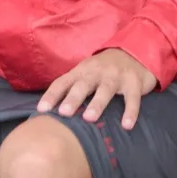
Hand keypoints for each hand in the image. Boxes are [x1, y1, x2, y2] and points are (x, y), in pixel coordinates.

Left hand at [37, 48, 157, 129]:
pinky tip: (126, 125)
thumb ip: (72, 87)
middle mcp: (96, 72)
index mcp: (81, 71)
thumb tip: (51, 110)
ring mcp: (116, 76)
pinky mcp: (134, 83)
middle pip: (83, 85)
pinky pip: (132, 98)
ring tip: (89, 118)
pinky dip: (130, 112)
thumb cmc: (103, 69)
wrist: (134, 52)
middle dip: (73, 98)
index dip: (52, 95)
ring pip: (105, 90)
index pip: (63, 82)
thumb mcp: (86, 73)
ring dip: (97, 103)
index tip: (42, 110)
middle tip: (64, 113)